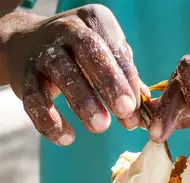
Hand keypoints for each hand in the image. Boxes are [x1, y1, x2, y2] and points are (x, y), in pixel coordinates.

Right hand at [1, 5, 148, 144]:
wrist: (28, 47)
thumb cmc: (82, 57)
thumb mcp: (106, 58)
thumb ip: (127, 80)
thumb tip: (149, 108)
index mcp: (95, 21)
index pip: (115, 48)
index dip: (128, 79)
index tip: (136, 108)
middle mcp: (68, 30)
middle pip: (90, 51)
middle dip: (110, 82)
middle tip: (126, 110)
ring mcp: (44, 51)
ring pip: (63, 73)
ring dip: (83, 101)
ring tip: (100, 127)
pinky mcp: (25, 75)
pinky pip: (35, 99)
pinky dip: (50, 120)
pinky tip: (66, 139)